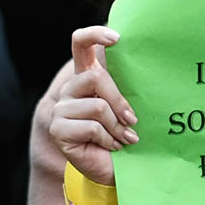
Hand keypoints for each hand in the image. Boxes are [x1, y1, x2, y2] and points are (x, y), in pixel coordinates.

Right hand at [49, 26, 137, 185]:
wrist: (117, 169)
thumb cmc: (127, 134)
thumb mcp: (130, 105)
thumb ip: (128, 84)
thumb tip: (146, 59)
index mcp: (87, 76)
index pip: (80, 43)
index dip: (94, 35)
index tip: (117, 38)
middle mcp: (71, 89)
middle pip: (95, 78)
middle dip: (120, 101)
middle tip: (133, 120)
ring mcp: (62, 109)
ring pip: (97, 106)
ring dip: (116, 126)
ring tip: (124, 138)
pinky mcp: (58, 129)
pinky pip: (90, 127)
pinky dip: (108, 139)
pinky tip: (111, 146)